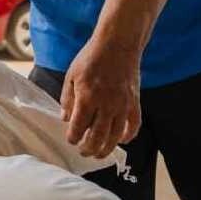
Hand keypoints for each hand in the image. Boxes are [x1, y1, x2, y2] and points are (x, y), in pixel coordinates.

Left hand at [60, 39, 141, 158]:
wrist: (117, 45)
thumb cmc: (91, 58)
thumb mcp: (71, 76)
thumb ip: (67, 99)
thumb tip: (65, 119)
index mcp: (87, 98)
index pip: (79, 127)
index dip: (73, 138)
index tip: (71, 140)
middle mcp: (106, 105)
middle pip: (98, 137)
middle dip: (89, 148)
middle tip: (83, 152)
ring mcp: (123, 105)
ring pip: (116, 136)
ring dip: (107, 148)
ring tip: (99, 154)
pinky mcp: (135, 102)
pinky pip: (134, 125)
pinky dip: (129, 136)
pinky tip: (122, 141)